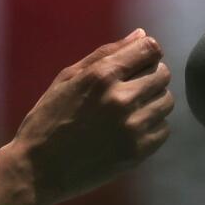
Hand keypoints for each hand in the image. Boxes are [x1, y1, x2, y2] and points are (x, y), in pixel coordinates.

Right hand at [7, 29, 172, 204]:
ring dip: (153, 101)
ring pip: (166, 102)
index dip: (147, 52)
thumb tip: (142, 35)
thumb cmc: (48, 119)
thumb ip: (105, 54)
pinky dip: (151, 127)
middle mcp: (120, 99)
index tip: (137, 61)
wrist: (37, 169)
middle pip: (163, 74)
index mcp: (101, 76)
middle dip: (151, 75)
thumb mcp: (67, 79)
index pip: (150, 50)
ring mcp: (131, 127)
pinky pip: (163, 130)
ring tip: (129, 110)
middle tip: (131, 87)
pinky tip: (128, 129)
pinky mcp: (137, 152)